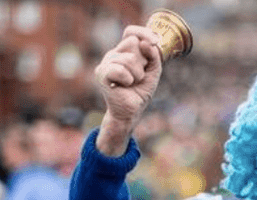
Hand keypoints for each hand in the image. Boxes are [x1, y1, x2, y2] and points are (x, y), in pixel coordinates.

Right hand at [94, 26, 161, 154]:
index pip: (131, 32)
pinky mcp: (102, 73)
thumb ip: (154, 56)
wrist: (131, 111)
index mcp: (126, 51)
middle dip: (142, 60)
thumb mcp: (153, 71)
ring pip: (129, 59)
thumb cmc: (141, 90)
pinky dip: (128, 79)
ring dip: (137, 74)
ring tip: (132, 83)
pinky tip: (124, 86)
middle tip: (139, 75)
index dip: (143, 33)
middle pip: (133, 42)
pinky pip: (120, 70)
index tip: (155, 41)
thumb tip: (147, 43)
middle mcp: (114, 53)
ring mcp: (106, 62)